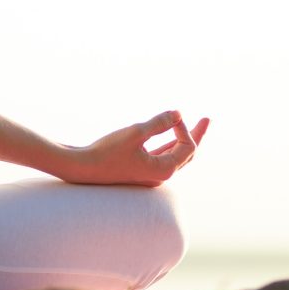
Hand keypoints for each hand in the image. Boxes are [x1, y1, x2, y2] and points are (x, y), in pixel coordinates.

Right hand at [60, 111, 208, 186]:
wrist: (81, 168)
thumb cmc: (107, 152)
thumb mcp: (135, 133)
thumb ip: (158, 123)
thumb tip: (178, 113)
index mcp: (164, 171)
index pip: (187, 147)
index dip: (183, 128)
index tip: (169, 116)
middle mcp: (160, 176)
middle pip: (187, 154)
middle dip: (195, 134)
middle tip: (207, 119)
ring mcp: (149, 174)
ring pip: (173, 155)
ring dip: (182, 139)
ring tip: (192, 126)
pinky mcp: (139, 170)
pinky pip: (160, 156)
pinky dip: (167, 143)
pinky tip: (168, 135)